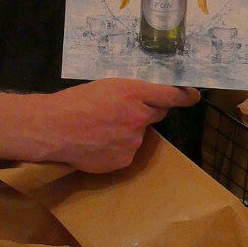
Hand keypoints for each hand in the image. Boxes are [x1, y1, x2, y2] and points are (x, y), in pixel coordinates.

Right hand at [31, 78, 199, 171]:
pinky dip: (116, 148)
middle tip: (119, 111)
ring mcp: (134, 141)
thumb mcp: (105, 86)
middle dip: (144, 113)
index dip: (184, 96)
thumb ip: (129, 93)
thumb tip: (143, 101)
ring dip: (126, 132)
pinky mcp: (125, 160)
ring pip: (138, 135)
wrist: (54, 128)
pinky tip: (97, 144)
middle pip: (155, 115)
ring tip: (99, 129)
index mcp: (133, 93)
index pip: (169, 95)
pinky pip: (127, 152)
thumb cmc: (74, 102)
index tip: (193, 96)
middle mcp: (139, 117)